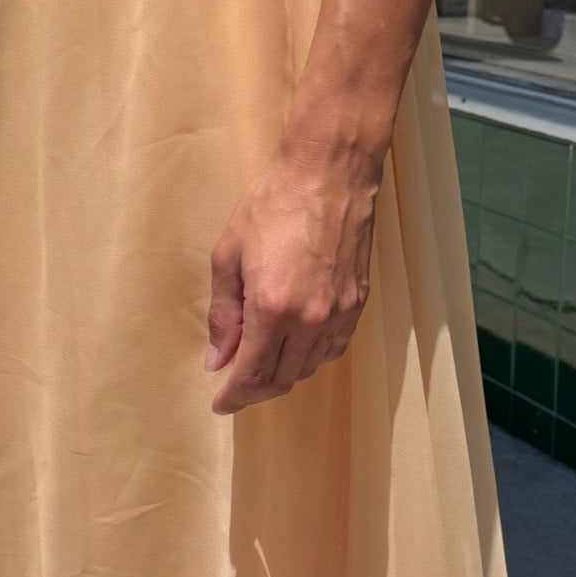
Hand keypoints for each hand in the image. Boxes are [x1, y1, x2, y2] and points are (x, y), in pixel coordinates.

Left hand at [205, 139, 379, 414]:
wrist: (329, 172)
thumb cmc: (272, 204)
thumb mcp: (228, 255)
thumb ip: (223, 313)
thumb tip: (217, 358)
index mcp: (272, 308)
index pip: (251, 373)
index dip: (233, 396)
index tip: (220, 404)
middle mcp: (310, 319)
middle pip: (282, 378)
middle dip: (256, 390)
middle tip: (236, 387)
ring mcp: (339, 312)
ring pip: (310, 367)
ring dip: (284, 375)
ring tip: (262, 367)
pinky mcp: (358, 302)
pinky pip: (333, 348)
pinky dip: (312, 357)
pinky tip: (296, 348)